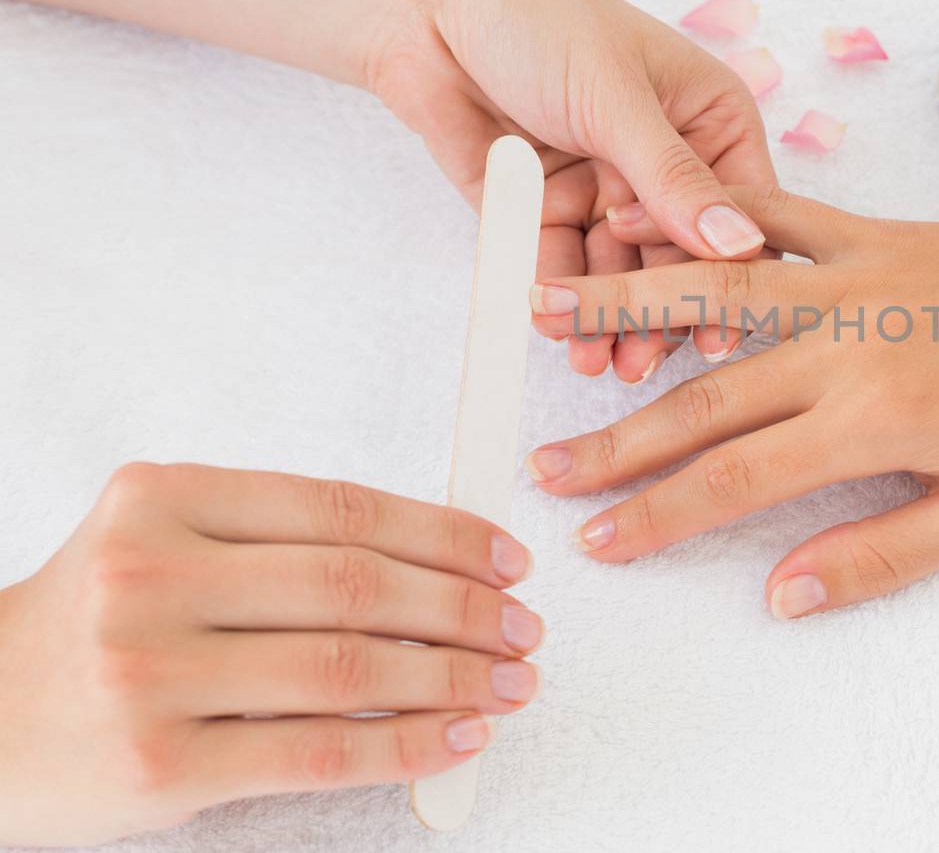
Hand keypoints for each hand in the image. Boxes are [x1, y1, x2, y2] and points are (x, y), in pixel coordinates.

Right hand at [0, 463, 542, 846]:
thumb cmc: (90, 627)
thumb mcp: (164, 544)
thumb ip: (279, 542)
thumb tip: (436, 564)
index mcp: (163, 498)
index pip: (341, 508)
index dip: (443, 533)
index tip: (505, 557)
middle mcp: (151, 574)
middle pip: (355, 583)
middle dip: (464, 606)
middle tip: (523, 626)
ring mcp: (149, 670)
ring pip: (348, 666)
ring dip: (454, 675)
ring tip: (510, 681)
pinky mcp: (159, 764)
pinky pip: (317, 750)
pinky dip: (406, 743)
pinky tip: (459, 734)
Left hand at [367, 0, 773, 378]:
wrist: (422, 2)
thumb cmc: (539, 16)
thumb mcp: (617, 98)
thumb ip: (674, 179)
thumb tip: (741, 246)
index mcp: (709, 120)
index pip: (740, 210)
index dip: (731, 271)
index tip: (719, 330)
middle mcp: (665, 160)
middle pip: (677, 255)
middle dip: (659, 308)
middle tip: (641, 361)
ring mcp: (604, 188)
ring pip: (620, 272)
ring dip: (608, 317)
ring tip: (593, 360)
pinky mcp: (545, 210)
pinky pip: (561, 266)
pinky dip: (558, 298)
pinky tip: (552, 329)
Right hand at [524, 187, 938, 616]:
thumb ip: (880, 554)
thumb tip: (780, 593)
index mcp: (872, 422)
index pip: (735, 479)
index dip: (657, 515)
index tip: (596, 540)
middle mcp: (844, 347)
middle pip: (703, 398)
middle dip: (616, 440)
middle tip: (544, 468)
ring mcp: (852, 280)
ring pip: (713, 298)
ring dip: (624, 308)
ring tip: (543, 310)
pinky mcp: (872, 235)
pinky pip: (778, 220)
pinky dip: (712, 219)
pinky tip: (652, 210)